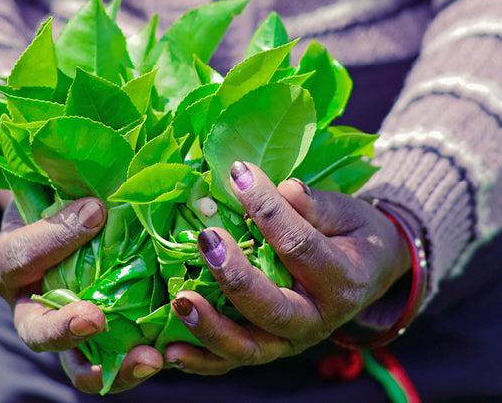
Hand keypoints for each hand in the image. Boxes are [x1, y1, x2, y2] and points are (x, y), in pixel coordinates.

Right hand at [0, 198, 163, 392]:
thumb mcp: (49, 195)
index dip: (54, 239)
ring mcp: (71, 332)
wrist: (60, 216)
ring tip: (151, 359)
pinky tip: (172, 350)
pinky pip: (122, 361)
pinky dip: (144, 360)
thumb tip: (98, 209)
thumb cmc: (51, 203)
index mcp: (11, 267)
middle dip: (65, 331)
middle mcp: (33, 310)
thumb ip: (63, 204)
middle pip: (40, 335)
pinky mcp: (107, 343)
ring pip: (82, 367)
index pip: (21, 257)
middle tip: (94, 319)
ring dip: (115, 369)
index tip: (94, 214)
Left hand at [164, 161, 412, 372]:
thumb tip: (287, 189)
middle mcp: (317, 321)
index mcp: (343, 282)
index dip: (269, 212)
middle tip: (206, 239)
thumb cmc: (349, 234)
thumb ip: (315, 206)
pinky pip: (231, 362)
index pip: (301, 248)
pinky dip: (201, 361)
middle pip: (273, 309)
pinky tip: (172, 351)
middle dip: (235, 277)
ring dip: (210, 327)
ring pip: (249, 348)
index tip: (239, 175)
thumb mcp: (345, 213)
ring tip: (180, 299)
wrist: (365, 271)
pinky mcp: (265, 349)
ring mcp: (289, 342)